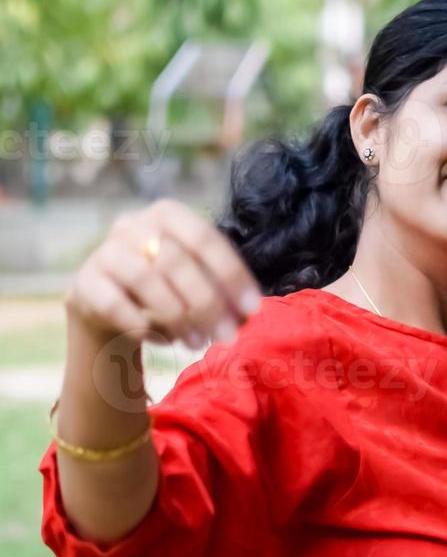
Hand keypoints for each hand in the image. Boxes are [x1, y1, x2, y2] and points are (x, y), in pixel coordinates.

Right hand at [65, 199, 261, 351]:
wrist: (109, 300)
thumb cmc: (166, 282)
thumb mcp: (195, 274)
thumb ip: (220, 286)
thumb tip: (248, 314)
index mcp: (169, 214)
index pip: (206, 239)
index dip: (232, 275)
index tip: (253, 310)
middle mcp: (134, 224)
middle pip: (178, 261)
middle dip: (208, 303)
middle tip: (227, 336)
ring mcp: (105, 251)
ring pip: (148, 280)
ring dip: (179, 316)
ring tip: (199, 342)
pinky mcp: (84, 283)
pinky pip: (115, 304)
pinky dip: (143, 325)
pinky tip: (165, 341)